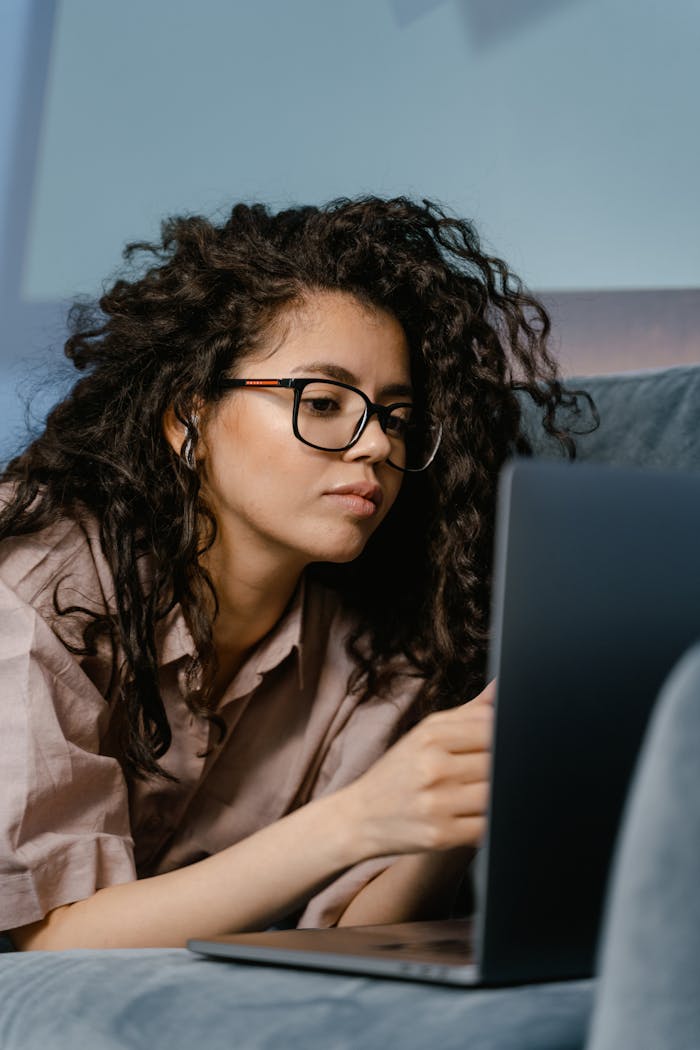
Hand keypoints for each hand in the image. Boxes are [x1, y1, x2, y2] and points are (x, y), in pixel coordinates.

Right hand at [343, 681, 494, 857]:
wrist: (360, 816)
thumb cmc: (398, 772)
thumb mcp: (425, 734)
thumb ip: (467, 713)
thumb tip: (501, 687)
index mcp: (430, 737)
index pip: (489, 727)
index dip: (504, 735)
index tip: (504, 742)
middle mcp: (433, 767)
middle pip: (495, 761)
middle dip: (504, 765)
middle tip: (499, 769)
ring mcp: (437, 802)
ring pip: (495, 793)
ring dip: (499, 793)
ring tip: (488, 790)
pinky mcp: (441, 835)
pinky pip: (485, 826)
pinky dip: (490, 820)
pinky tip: (480, 813)